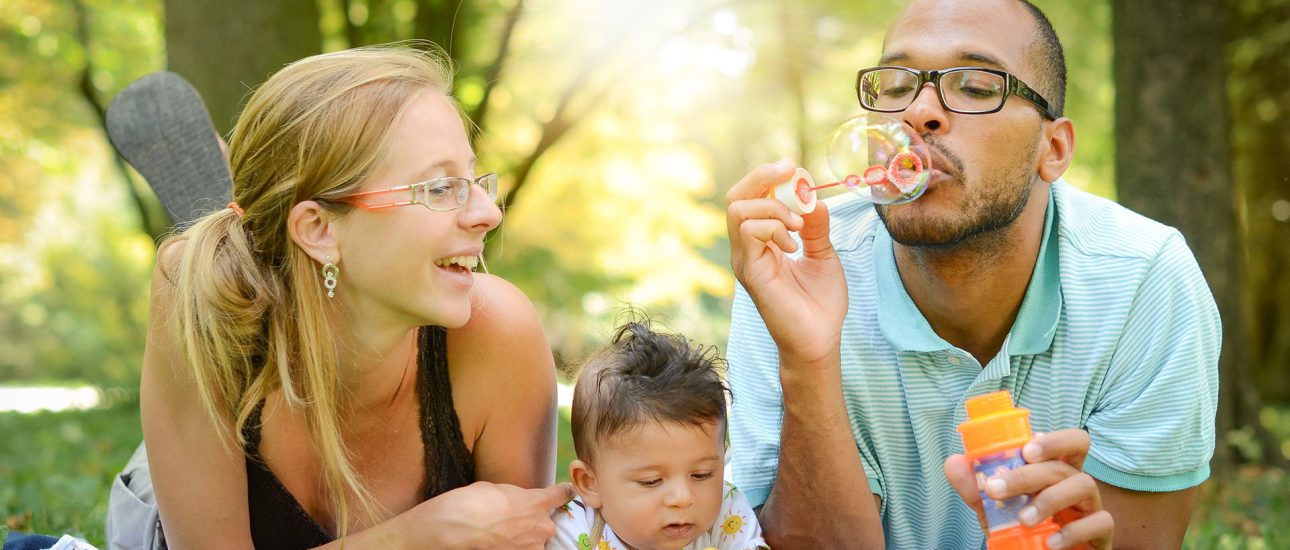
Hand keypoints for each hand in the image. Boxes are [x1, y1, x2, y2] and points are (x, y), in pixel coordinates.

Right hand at [416, 481, 574, 548]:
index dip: (563, 492)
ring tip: (502, 536)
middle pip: (547, 524)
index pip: (561, 494)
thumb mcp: (499, 490)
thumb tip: (517, 501)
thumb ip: (517, 497)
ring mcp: (534, 547)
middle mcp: (543, 525)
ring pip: (535, 542)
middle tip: (512, 522)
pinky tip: (499, 543)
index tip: (565, 492)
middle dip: (534, 523)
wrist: (461, 526)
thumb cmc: (475, 502)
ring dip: (524, 540)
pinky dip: (515, 548)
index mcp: (538, 501)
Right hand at [725, 159, 846, 368]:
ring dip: (773, 208)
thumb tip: (812, 198)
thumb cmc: (821, 304)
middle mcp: (747, 249)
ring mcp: (745, 260)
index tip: (794, 169)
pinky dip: (774, 228)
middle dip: (762, 177)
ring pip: (739, 210)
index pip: (751, 198)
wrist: (820, 340)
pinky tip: (793, 246)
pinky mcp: (750, 272)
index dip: (768, 177)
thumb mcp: (823, 255)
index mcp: (762, 243)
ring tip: (797, 227)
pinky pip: (750, 232)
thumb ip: (815, 227)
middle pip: (736, 196)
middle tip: (791, 172)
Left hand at [944, 430, 1112, 549]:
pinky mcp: (1102, 534)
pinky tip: (1051, 542)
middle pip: (1064, 465)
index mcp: (1056, 472)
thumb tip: (953, 462)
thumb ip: (976, 489)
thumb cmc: (1024, 532)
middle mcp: (1076, 485)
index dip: (1053, 440)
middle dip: (1029, 474)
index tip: (1025, 450)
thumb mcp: (995, 512)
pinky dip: (1075, 531)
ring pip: (1085, 485)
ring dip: (1049, 499)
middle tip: (998, 489)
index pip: (1069, 442)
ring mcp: (1092, 508)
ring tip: (1023, 519)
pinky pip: (1100, 522)